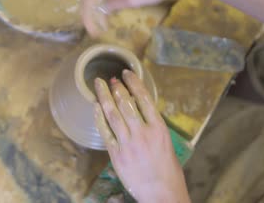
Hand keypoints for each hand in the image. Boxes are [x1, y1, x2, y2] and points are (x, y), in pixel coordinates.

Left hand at [94, 70, 189, 202]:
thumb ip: (152, 127)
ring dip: (104, 97)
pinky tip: (95, 107)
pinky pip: (105, 131)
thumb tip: (138, 111)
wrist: (162, 194)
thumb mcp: (166, 143)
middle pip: (125, 103)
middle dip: (116, 88)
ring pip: (112, 114)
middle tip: (110, 79)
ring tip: (98, 85)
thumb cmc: (168, 171)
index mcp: (158, 129)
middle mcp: (143, 133)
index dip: (134, 83)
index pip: (144, 99)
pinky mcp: (116, 154)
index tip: (127, 73)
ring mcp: (128, 143)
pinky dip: (99, 117)